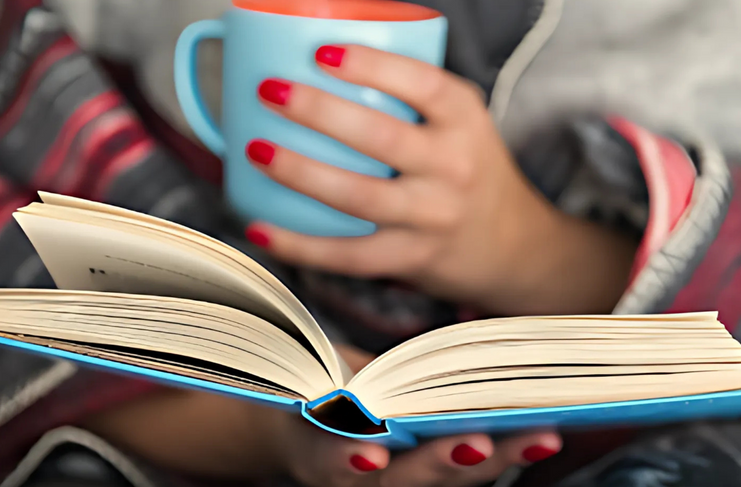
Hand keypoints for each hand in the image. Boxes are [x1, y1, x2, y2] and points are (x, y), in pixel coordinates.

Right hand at [82, 345, 560, 484]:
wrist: (283, 428)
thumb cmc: (282, 384)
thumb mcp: (276, 366)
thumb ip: (268, 329)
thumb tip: (199, 274)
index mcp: (306, 451)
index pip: (323, 458)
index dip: (345, 454)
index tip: (372, 446)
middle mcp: (354, 474)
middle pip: (402, 483)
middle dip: (442, 463)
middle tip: (482, 442)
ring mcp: (392, 479)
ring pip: (444, 482)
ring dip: (492, 459)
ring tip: (539, 431)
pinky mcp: (423, 469)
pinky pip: (464, 468)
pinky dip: (502, 450)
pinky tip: (541, 427)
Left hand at [244, 45, 635, 314]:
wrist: (511, 243)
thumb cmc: (466, 165)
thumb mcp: (460, 119)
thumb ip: (409, 89)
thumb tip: (310, 50)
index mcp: (465, 119)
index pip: (423, 84)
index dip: (372, 66)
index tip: (321, 51)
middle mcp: (454, 166)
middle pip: (380, 137)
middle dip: (317, 111)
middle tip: (269, 90)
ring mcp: (433, 216)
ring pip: (358, 196)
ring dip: (299, 172)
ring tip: (254, 148)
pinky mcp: (412, 257)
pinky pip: (348, 254)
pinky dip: (299, 244)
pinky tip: (259, 227)